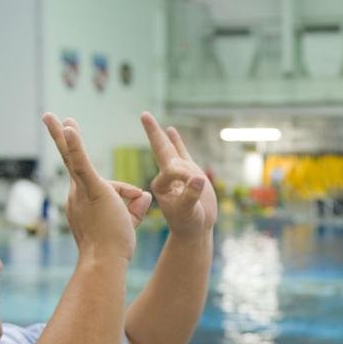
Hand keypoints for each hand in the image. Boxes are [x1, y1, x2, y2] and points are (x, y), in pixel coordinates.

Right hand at [42, 113, 140, 261]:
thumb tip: (146, 194)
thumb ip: (136, 207)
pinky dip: (76, 146)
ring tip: (51, 116)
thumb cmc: (115, 249)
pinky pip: (81, 164)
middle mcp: (76, 195)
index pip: (104, 184)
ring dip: (63, 136)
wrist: (105, 262)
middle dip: (62, 139)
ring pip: (73, 160)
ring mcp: (81, 192)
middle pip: (71, 162)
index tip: (138, 200)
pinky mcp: (91, 189)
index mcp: (83, 201)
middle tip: (51, 118)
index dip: (125, 193)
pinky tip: (68, 127)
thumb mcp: (128, 222)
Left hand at [141, 112, 216, 237]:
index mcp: (162, 184)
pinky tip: (170, 129)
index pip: (173, 170)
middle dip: (153, 131)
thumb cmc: (189, 223)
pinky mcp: (189, 172)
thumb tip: (197, 179)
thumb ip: (192, 195)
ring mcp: (177, 173)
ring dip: (163, 135)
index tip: (198, 186)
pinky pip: (181, 152)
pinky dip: (176, 140)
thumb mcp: (190, 211)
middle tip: (144, 114)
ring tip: (150, 120)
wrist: (195, 229)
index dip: (187, 176)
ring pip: (171, 149)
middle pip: (160, 149)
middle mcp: (166, 176)